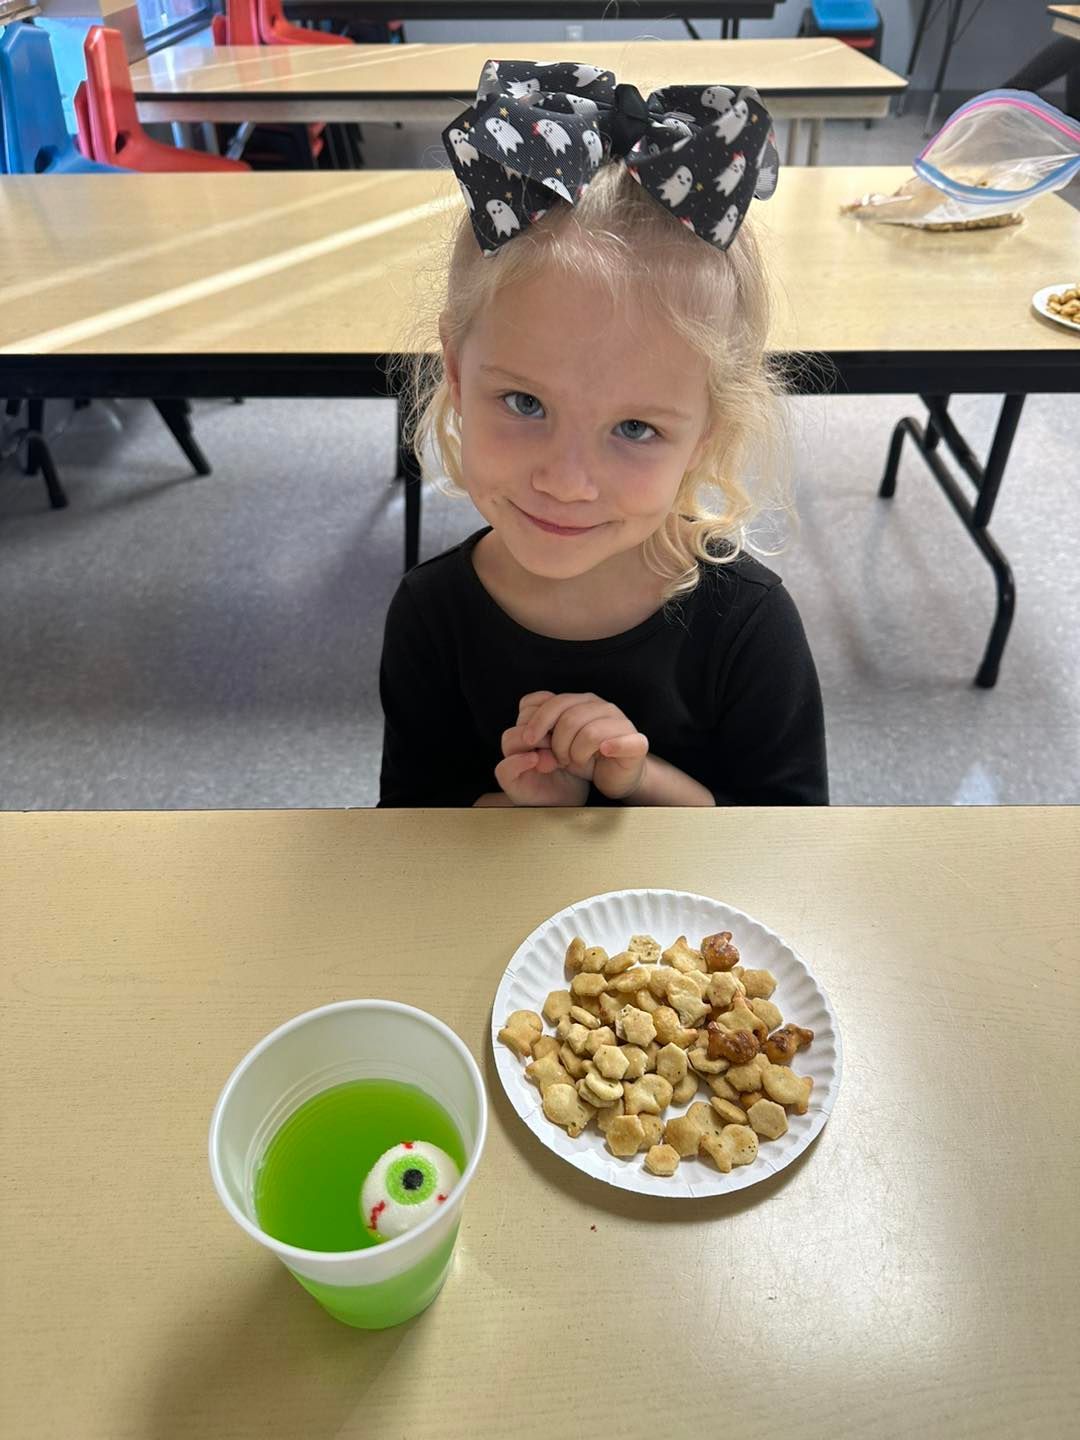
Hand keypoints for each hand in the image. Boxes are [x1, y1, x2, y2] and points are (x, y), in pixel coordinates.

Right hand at [495, 718, 588, 806]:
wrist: (574, 799)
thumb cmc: (574, 771)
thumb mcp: (574, 743)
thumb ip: (565, 726)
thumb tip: (563, 714)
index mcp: (534, 728)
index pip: (530, 704)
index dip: (547, 709)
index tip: (567, 722)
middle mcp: (521, 743)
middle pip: (522, 719)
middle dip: (544, 726)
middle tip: (562, 742)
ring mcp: (514, 761)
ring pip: (510, 738)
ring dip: (535, 742)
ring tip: (554, 757)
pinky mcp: (511, 781)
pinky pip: (504, 768)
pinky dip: (519, 762)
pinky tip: (535, 761)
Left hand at [514, 691, 649, 800]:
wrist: (615, 777)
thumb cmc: (584, 757)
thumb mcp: (555, 743)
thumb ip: (539, 732)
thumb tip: (525, 732)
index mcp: (581, 702)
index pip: (554, 702)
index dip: (537, 722)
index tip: (530, 741)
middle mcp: (602, 706)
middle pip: (568, 718)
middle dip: (557, 744)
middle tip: (558, 759)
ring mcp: (621, 722)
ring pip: (589, 733)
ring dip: (576, 753)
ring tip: (576, 761)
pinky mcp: (636, 742)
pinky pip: (621, 741)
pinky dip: (611, 746)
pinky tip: (604, 752)